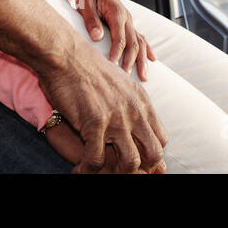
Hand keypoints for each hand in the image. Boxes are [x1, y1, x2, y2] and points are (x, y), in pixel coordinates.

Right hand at [35, 36, 168, 173]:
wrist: (66, 54)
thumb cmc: (86, 66)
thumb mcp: (119, 81)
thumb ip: (130, 101)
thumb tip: (133, 116)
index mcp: (141, 102)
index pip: (161, 140)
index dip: (150, 156)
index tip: (134, 160)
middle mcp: (134, 111)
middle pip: (153, 154)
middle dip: (139, 169)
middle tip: (118, 171)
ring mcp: (116, 117)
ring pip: (130, 163)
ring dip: (115, 174)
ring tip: (99, 172)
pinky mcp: (94, 122)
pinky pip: (96, 159)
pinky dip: (88, 170)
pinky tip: (80, 170)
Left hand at [67, 0, 155, 80]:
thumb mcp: (85, 3)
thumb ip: (91, 20)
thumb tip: (98, 37)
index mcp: (117, 12)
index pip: (120, 38)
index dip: (117, 54)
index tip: (113, 68)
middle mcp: (126, 17)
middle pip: (133, 43)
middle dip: (131, 62)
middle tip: (126, 79)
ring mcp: (129, 20)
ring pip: (140, 41)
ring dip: (142, 59)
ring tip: (144, 77)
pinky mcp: (127, 22)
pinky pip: (140, 36)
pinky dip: (147, 48)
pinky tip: (152, 59)